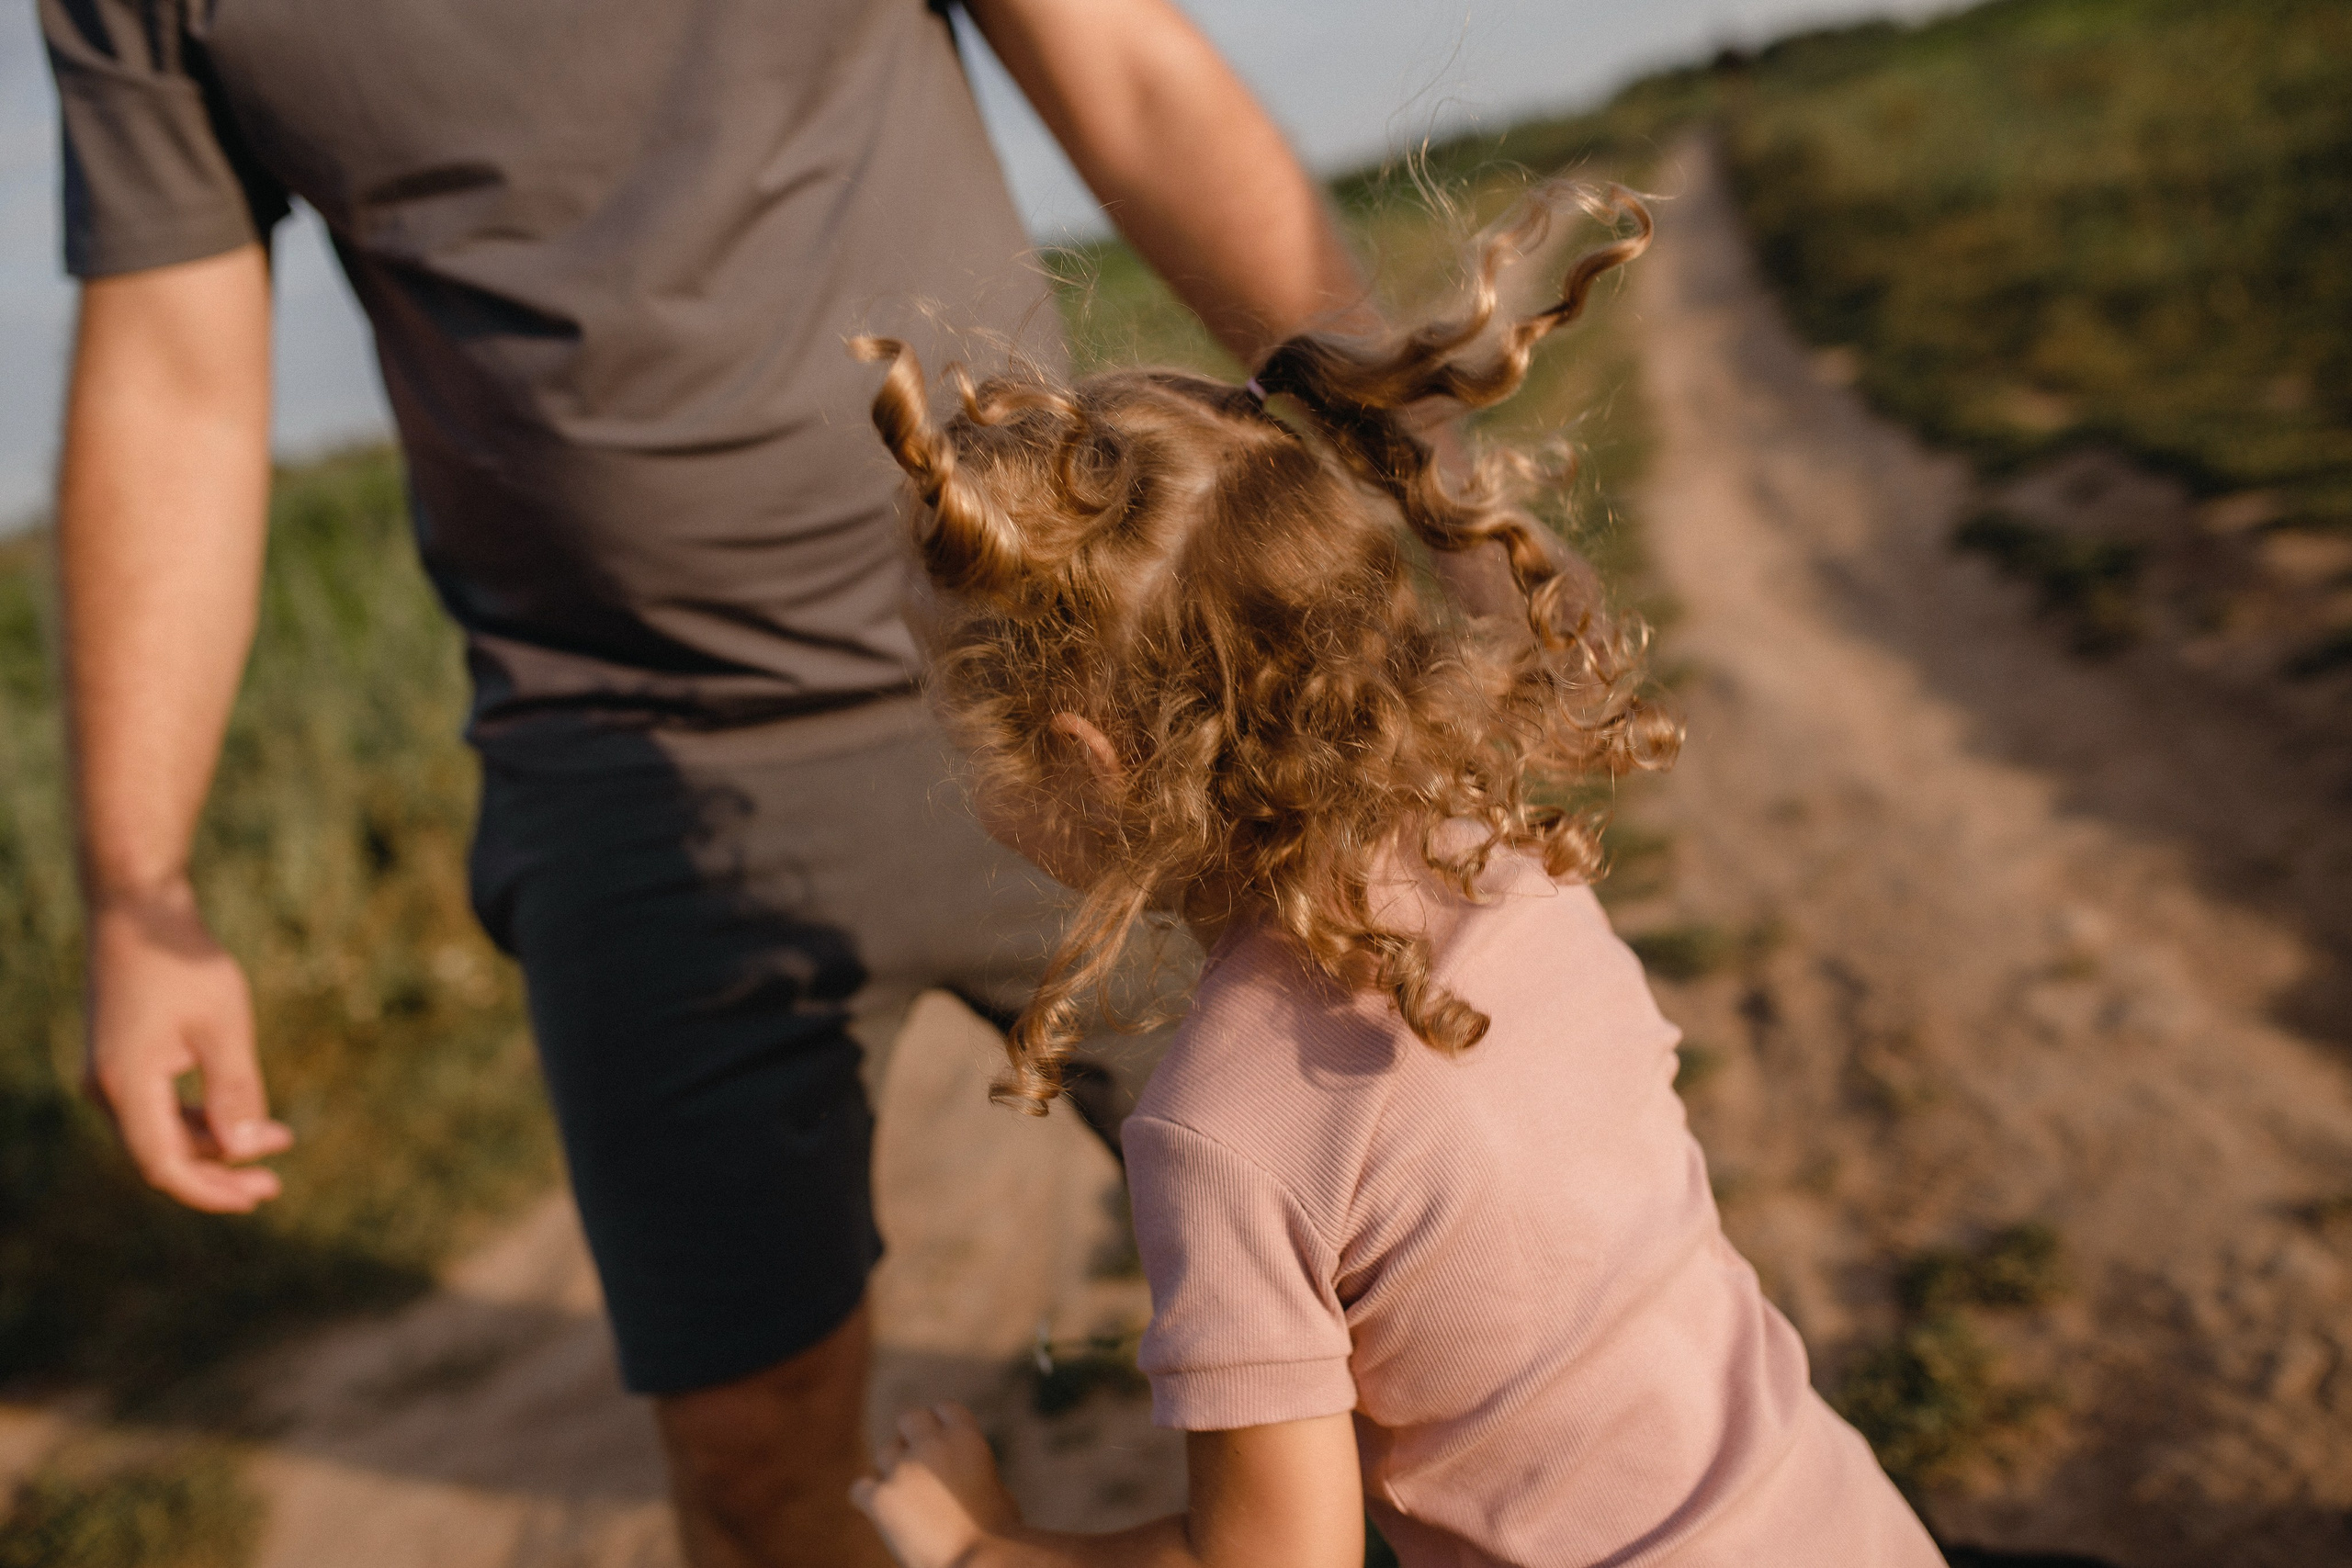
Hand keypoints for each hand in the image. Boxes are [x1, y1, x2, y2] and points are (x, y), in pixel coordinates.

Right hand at [83, 885, 290, 1211]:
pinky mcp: (121, 1063)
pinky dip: (198, 1119)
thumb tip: (245, 1150)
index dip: (210, 1190)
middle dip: (220, 1171)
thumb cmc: (183, 963)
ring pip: (161, 1134)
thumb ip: (233, 1089)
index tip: (260, 1194)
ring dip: (214, 1143)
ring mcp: (110, 1078)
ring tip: (277, 1139)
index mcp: (127, 1086)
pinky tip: (239, 1117)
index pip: (164, 1166)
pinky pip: (157, 1111)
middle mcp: (107, 1090)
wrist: (138, 913)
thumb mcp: (223, 1025)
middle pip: (162, 1157)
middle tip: (274, 1183)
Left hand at [850, 1403, 1022, 1567]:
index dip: (940, 1424)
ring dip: (893, 1470)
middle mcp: (931, 1445)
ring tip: (906, 1499)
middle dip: (912, 1437)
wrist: (981, 1563)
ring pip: (884, 1453)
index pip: (944, 1408)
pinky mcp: (880, 1499)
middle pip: (910, 1417)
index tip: (938, 1440)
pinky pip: (860, 1488)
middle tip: (917, 1464)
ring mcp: (903, 1470)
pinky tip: (881, 1514)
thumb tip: (958, 1475)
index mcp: (966, 1437)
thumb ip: (973, 1470)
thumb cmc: (999, 1537)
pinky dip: (868, 1498)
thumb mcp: (998, 1489)